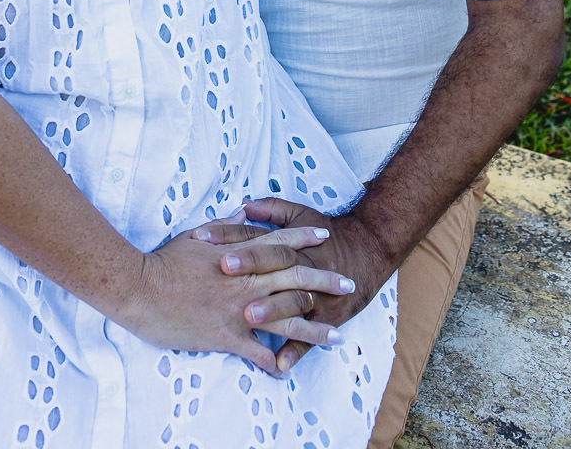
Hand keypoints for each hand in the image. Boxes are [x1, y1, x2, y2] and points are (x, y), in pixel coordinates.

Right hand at [123, 225, 350, 372]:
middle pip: (295, 279)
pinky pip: (257, 352)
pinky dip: (273, 361)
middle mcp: (246, 281)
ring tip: (336, 336)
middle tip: (347, 284)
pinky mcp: (227, 336)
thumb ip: (225, 226)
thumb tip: (244, 213)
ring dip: (313, 329)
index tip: (326, 237)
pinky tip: (286, 369)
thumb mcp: (197, 235)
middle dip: (324, 281)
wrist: (141, 289)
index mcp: (240, 254)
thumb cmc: (166, 261)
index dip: (305, 238)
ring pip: (286, 319)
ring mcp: (239, 310)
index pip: (280, 242)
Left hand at [196, 200, 392, 371]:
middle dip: (249, 266)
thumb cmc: (326, 234)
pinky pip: (309, 338)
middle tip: (223, 269)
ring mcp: (314, 293)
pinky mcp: (327, 317)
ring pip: (291, 301)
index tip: (203, 236)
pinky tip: (278, 364)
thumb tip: (243, 205)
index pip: (255, 236)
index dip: (229, 235)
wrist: (368, 250)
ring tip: (249, 317)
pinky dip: (295, 350)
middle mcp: (301, 266)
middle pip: (273, 264)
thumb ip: (271, 209)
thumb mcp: (300, 213)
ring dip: (271, 309)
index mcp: (289, 242)